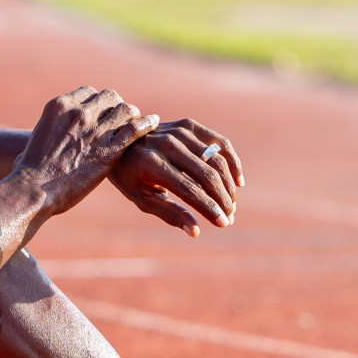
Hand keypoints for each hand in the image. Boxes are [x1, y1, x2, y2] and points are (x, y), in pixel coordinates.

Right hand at [15, 87, 158, 214]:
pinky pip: (136, 128)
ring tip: (137, 122)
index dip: (98, 103)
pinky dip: (147, 124)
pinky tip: (153, 123)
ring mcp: (96, 129)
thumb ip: (42, 139)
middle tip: (120, 119)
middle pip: (109, 96)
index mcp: (59, 105)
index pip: (88, 92)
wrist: (34, 189)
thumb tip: (23, 157)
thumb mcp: (33, 142)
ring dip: (132, 115)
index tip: (102, 114)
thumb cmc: (29, 174)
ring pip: (125, 109)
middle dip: (116, 106)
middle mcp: (79, 112)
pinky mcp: (110, 149)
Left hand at [108, 118, 243, 236]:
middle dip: (223, 199)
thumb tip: (196, 231)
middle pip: (207, 175)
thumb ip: (169, 213)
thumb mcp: (142, 198)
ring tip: (231, 204)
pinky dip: (232, 162)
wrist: (120, 141)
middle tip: (229, 217)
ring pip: (217, 160)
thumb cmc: (129, 176)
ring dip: (229, 185)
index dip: (210, 208)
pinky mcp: (189, 125)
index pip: (190, 190)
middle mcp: (167, 144)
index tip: (223, 223)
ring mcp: (179, 132)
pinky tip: (237, 181)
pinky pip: (220, 143)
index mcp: (152, 164)